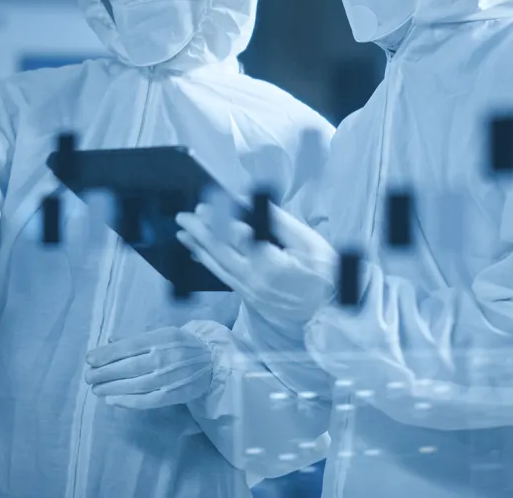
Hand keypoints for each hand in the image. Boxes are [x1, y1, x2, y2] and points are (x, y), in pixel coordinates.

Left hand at [84, 326, 213, 408]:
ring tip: (96, 389)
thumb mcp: (160, 333)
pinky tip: (113, 400)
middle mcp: (164, 357)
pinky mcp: (174, 394)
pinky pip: (148, 401)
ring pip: (135, 385)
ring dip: (112, 388)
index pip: (128, 347)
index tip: (89, 359)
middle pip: (128, 367)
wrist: (212, 360)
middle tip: (88, 377)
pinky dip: (128, 402)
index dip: (107, 354)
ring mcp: (169, 377)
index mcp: (159, 338)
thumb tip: (109, 341)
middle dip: (104, 373)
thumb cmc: (180, 344)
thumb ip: (135, 338)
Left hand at [176, 202, 337, 329]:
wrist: (330, 309)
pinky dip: (209, 263)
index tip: (203, 207)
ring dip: (198, 248)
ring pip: (218, 267)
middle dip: (200, 233)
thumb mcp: (307, 241)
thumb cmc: (324, 271)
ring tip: (182, 233)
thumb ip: (276, 223)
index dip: (218, 222)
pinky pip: (224, 278)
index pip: (238, 239)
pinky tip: (198, 253)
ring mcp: (250, 292)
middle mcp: (255, 282)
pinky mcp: (250, 297)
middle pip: (221, 253)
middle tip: (182, 216)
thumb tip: (250, 204)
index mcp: (272, 266)